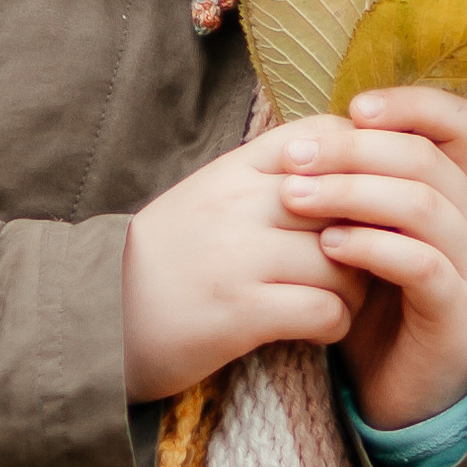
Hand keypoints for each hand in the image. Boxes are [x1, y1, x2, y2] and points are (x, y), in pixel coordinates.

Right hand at [121, 127, 367, 401]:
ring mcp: (239, 258)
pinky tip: (320, 328)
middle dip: (369, 232)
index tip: (364, 199)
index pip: (321, 137)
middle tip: (368, 258)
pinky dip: (335, 324)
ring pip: (344, 259)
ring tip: (341, 299)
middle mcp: (237, 205)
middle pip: (344, 198)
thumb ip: (262, 179)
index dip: (359, 165)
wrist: (98, 315)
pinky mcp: (240, 313)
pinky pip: (324, 310)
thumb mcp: (207, 198)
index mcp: (231, 170)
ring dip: (356, 287)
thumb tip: (334, 163)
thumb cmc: (163, 261)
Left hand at [281, 87, 466, 432]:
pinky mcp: (455, 313)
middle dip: (354, 150)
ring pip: (424, 206)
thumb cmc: (376, 299)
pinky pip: (424, 266)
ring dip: (353, 193)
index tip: (353, 108)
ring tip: (296, 197)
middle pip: (426, 158)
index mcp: (455, 190)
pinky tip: (330, 245)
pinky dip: (375, 247)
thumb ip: (355, 183)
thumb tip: (308, 129)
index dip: (414, 104)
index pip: (460, 123)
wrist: (399, 388)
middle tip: (295, 158)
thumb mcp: (366, 230)